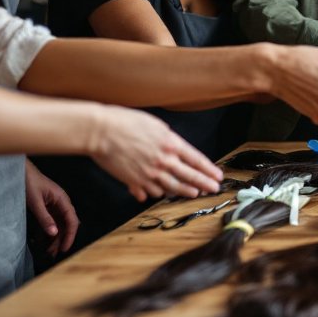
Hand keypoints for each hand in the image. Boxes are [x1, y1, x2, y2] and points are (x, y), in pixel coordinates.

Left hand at [24, 159, 77, 256]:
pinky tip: (41, 241)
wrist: (19, 171)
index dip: (70, 236)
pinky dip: (47, 232)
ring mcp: (54, 205)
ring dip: (55, 238)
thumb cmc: (28, 182)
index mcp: (63, 200)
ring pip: (59, 225)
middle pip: (66, 225)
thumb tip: (54, 233)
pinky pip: (50, 222)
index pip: (72, 221)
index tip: (65, 249)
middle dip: (62, 240)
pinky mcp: (46, 207)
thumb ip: (45, 218)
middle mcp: (61, 203)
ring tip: (48, 251)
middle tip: (54, 254)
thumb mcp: (35, 202)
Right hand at [87, 105, 222, 201]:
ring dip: (185, 191)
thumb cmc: (125, 122)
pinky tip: (161, 194)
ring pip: (173, 187)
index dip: (209, 169)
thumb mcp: (155, 125)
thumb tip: (174, 149)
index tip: (217, 175)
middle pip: (190, 176)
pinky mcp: (135, 181)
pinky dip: (158, 193)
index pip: (196, 160)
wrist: (100, 131)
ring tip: (194, 193)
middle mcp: (164, 160)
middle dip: (204, 183)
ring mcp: (150, 173)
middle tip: (214, 189)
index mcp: (171, 144)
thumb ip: (167, 140)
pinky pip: (151, 192)